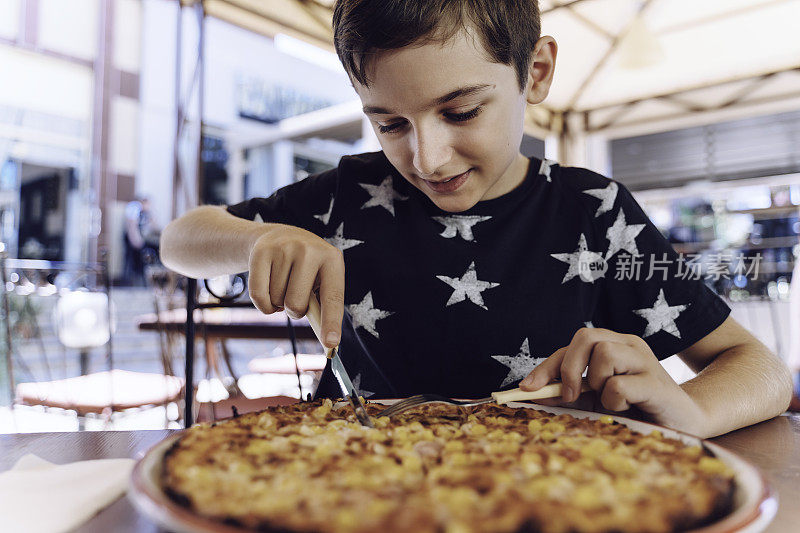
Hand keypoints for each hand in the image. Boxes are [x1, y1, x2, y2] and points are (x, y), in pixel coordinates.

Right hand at [247, 225, 344, 348]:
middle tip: (295, 298)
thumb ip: (322, 306)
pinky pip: (257, 296)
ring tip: (283, 286)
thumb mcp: (320, 279)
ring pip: (276, 300)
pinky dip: (263, 304)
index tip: (331, 343)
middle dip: (294, 311)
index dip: (331, 322)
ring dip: (278, 303)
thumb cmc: (307, 269)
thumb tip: (327, 341)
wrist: (279, 236)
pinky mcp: (261, 252)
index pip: (333, 297)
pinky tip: (269, 289)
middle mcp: (309, 251)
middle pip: (296, 304)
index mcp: (332, 259)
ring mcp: (283, 248)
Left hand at [519, 328, 708, 434]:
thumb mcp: (597, 399)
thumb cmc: (636, 409)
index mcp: (613, 344)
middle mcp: (629, 344)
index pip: (572, 344)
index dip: (547, 366)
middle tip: (571, 396)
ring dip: (598, 384)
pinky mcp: (656, 381)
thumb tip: (532, 392)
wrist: (685, 423)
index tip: (526, 388)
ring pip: (604, 355)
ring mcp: (645, 360)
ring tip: (612, 400)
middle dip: (569, 368)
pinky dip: (614, 400)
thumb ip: (569, 392)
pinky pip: (619, 384)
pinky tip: (627, 407)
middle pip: (585, 336)